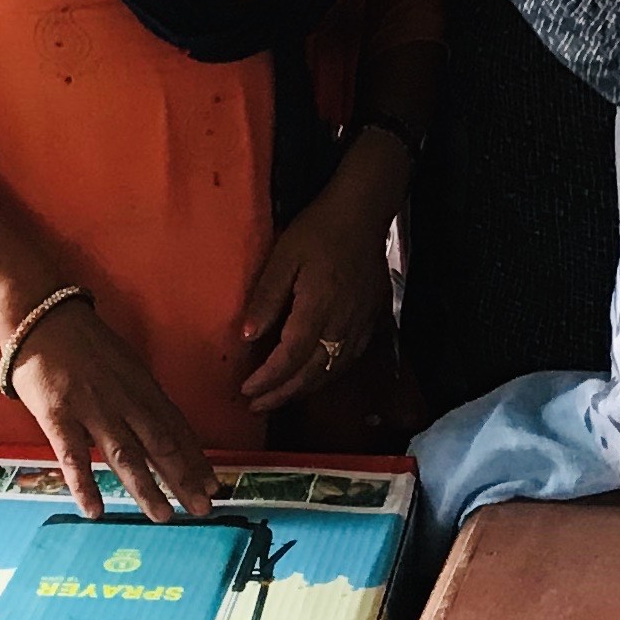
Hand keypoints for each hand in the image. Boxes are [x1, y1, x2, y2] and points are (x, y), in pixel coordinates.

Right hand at [8, 300, 218, 524]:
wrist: (42, 318)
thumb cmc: (86, 344)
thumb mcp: (126, 366)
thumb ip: (143, 399)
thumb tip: (165, 431)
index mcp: (143, 388)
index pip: (177, 428)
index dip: (197, 458)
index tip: (216, 485)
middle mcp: (125, 400)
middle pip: (161, 444)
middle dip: (185, 478)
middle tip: (204, 508)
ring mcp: (92, 409)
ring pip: (125, 455)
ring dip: (146, 488)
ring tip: (163, 516)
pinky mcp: (59, 416)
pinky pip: (73, 456)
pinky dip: (84, 484)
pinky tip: (94, 511)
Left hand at [234, 177, 396, 415]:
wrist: (363, 213)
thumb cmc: (319, 230)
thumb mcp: (283, 257)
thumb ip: (266, 298)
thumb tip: (247, 337)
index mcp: (317, 308)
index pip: (290, 357)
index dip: (268, 379)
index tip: (246, 391)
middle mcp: (342, 324)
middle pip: (312, 373)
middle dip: (282, 394)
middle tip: (257, 406)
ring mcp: (361, 324)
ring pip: (333, 371)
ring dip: (304, 390)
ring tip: (280, 397)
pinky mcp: (373, 320)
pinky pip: (350, 359)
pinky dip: (328, 376)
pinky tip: (315, 377)